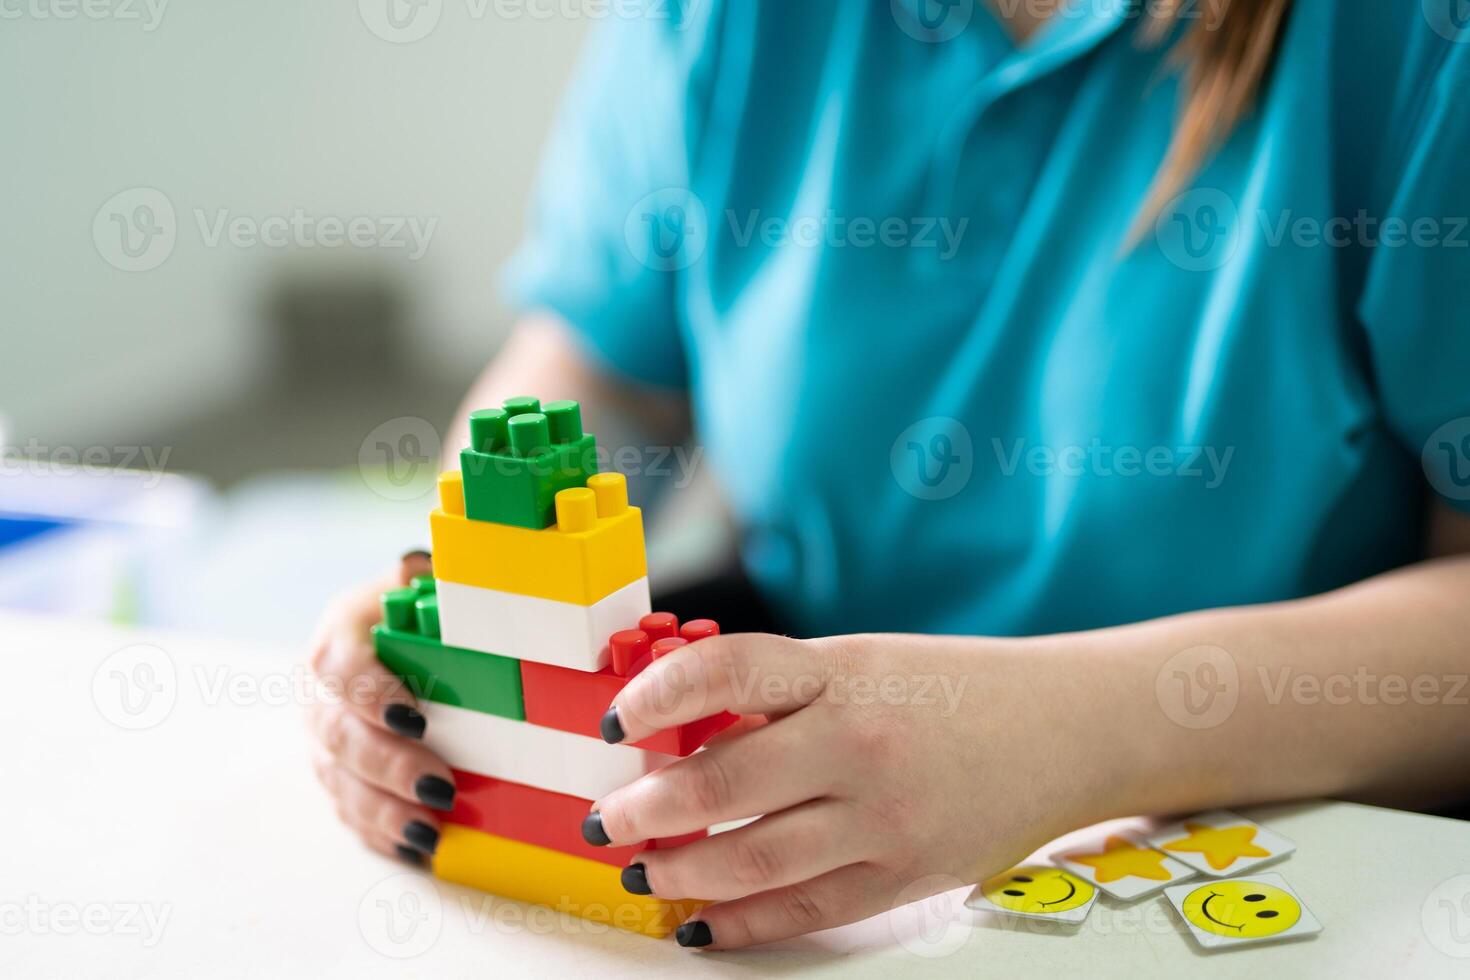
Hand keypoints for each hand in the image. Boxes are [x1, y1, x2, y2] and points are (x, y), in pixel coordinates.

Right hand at [305, 551, 456, 864]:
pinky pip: (349, 813)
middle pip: (336, 735)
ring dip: (382, 811)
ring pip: (337, 782)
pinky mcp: (338, 776)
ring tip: (429, 831)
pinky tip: (419, 849)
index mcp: (339, 636)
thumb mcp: (428, 585)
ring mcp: (323, 739)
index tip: (416, 718)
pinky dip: (382, 834)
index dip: (371, 696)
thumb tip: (465, 577)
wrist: (399, 628)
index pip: (338, 668)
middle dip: (387, 766)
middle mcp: (319, 692)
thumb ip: (439, 586)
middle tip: (441, 787)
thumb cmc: (423, 607)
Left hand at [590, 632, 1121, 948]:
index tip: (614, 723)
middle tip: (607, 820)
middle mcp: (859, 741)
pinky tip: (699, 920)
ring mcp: (883, 817)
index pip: (723, 673)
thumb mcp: (860, 663)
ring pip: (751, 859)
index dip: (653, 697)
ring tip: (642, 868)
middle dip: (645, 808)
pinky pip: (803, 911)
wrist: (1064, 728)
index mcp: (840, 670)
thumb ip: (777, 696)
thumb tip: (675, 737)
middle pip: (721, 782)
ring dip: (678, 870)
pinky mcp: (903, 876)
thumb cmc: (949, 689)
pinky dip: (740, 923)